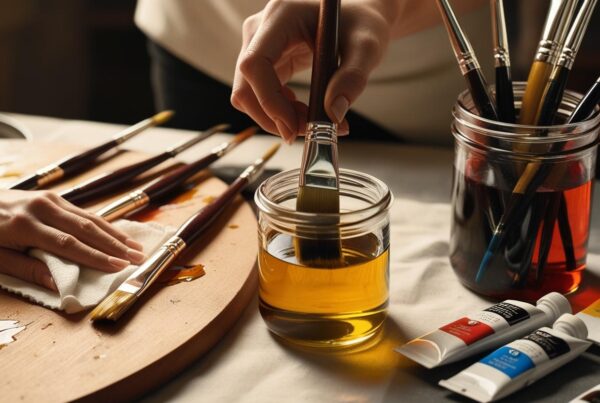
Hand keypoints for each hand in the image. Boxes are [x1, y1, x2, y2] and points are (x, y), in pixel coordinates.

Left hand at [0, 190, 144, 290]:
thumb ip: (27, 270)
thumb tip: (61, 285)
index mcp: (24, 225)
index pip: (68, 244)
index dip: (96, 257)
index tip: (119, 267)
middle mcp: (41, 208)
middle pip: (85, 228)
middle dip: (114, 245)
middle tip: (138, 258)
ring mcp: (48, 199)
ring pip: (88, 218)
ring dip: (114, 234)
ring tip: (136, 247)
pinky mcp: (52, 197)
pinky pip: (82, 212)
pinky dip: (102, 225)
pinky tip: (117, 234)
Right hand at [231, 0, 399, 142]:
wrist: (358, 19)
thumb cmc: (362, 23)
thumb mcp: (367, 47)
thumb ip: (353, 78)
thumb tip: (333, 114)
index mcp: (281, 16)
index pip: (255, 63)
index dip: (268, 100)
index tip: (293, 126)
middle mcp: (261, 29)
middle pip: (245, 85)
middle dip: (272, 116)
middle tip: (306, 131)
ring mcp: (259, 46)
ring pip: (248, 95)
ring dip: (275, 117)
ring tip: (311, 121)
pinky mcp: (266, 61)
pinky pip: (259, 95)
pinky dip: (278, 112)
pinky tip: (303, 112)